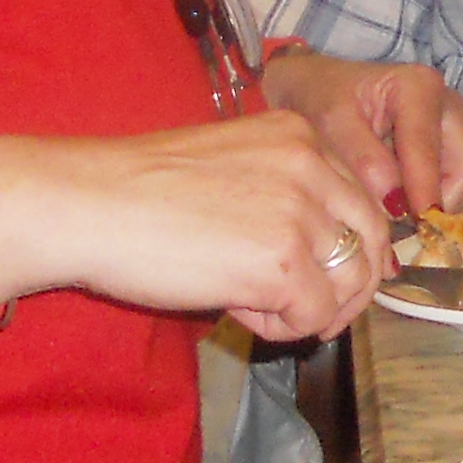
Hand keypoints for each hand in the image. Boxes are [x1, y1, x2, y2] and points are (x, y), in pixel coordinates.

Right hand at [0, 117, 396, 341]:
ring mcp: (302, 213)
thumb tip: (319, 257)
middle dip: (349, 287)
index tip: (326, 278)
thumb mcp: (230, 166)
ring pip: (352, 284)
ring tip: (259, 308)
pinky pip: (313, 317)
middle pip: (373, 242)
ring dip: (312, 310)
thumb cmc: (139, 190)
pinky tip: (236, 309)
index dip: (350, 249)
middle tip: (309, 313)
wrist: (89, 204)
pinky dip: (281, 328)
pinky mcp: (284, 263)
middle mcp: (312, 164)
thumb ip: (283, 195)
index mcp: (299, 134)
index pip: (363, 200)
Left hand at [259, 49, 462, 215]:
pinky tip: (400, 197)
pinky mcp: (452, 144)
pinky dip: (430, 197)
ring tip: (393, 207)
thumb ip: (364, 160)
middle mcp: (448, 104)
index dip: (422, 191)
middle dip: (437, 202)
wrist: (322, 87)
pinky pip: (455, 183)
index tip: (411, 223)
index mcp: (419, 88)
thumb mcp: (332, 123)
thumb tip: (395, 204)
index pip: (428, 151)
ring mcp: (454, 125)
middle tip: (400, 221)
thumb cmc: (324, 99)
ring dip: (434, 202)